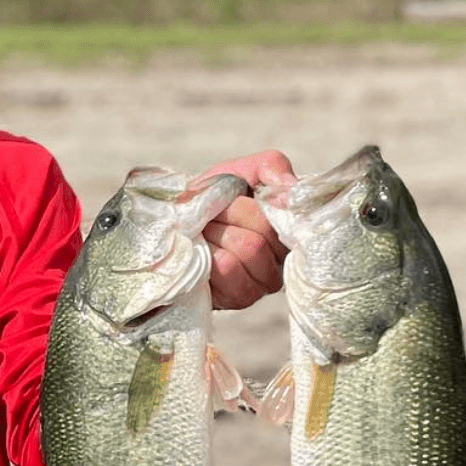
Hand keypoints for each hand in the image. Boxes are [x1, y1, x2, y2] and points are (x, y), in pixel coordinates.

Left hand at [196, 151, 295, 309]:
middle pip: (263, 235)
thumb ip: (271, 166)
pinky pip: (229, 270)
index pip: (285, 217)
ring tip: (205, 233)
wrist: (175, 223)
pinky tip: (202, 253)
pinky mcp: (238, 299)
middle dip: (229, 216)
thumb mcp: (240, 172)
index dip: (251, 206)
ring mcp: (262, 285)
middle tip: (213, 216)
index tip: (233, 198)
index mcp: (287, 231)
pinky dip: (209, 254)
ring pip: (248, 250)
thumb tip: (289, 185)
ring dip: (217, 234)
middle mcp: (281, 262)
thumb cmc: (213, 199)